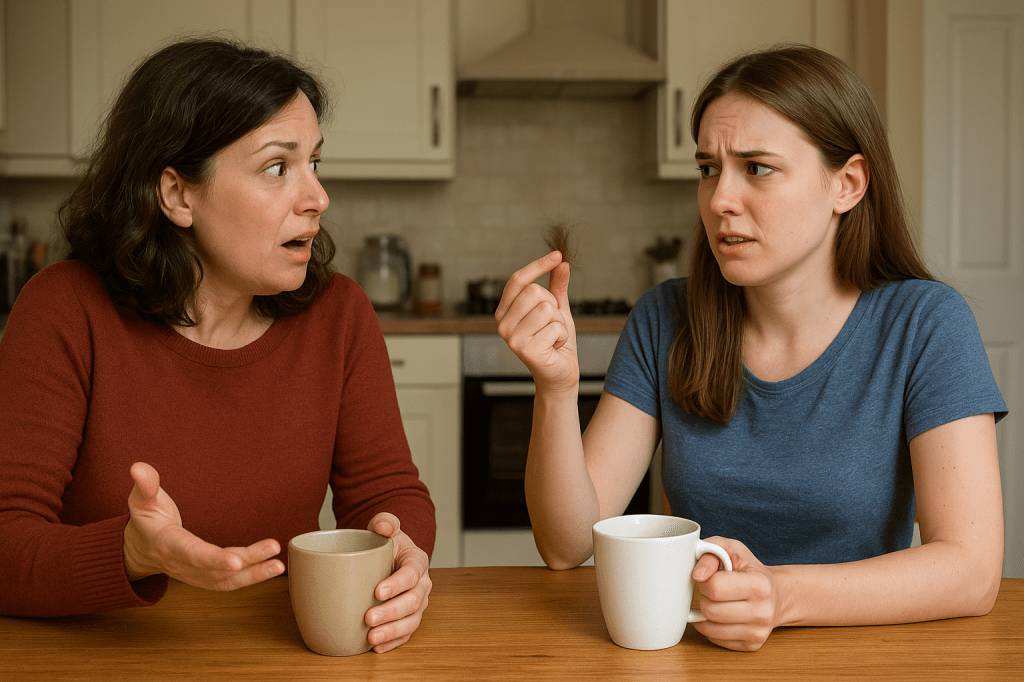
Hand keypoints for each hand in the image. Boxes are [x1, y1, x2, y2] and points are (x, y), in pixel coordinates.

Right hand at [122, 462, 283, 588]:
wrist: (140, 550)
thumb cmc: (146, 522)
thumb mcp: (141, 501)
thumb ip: (145, 485)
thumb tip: (138, 467)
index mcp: (167, 544)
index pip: (191, 553)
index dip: (213, 558)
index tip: (236, 560)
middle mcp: (182, 564)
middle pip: (215, 569)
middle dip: (246, 562)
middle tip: (272, 550)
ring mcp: (195, 574)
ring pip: (226, 581)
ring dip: (254, 574)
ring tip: (278, 563)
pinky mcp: (206, 578)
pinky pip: (229, 583)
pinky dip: (251, 578)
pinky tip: (272, 568)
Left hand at [364, 513, 431, 652]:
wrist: (387, 557)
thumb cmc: (386, 543)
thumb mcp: (385, 527)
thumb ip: (384, 521)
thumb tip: (382, 527)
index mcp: (418, 561)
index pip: (412, 573)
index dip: (397, 583)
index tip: (377, 591)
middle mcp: (422, 584)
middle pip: (413, 601)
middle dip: (392, 612)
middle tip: (369, 618)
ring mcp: (417, 603)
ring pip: (412, 621)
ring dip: (392, 631)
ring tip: (371, 638)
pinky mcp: (409, 618)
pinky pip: (406, 634)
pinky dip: (393, 642)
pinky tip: (376, 647)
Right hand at [494, 251, 577, 394]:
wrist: (560, 374)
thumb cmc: (556, 342)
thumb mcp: (558, 310)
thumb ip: (557, 287)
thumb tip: (561, 263)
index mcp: (505, 311)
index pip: (518, 280)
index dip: (538, 266)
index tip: (558, 255)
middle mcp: (502, 324)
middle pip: (534, 291)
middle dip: (553, 305)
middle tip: (553, 323)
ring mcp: (511, 338)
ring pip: (546, 309)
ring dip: (559, 323)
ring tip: (554, 337)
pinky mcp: (525, 350)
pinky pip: (554, 327)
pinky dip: (562, 336)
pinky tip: (555, 347)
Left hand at [690, 537, 779, 650]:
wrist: (778, 595)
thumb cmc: (751, 571)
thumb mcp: (733, 550)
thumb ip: (710, 552)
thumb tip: (697, 575)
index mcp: (759, 585)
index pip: (715, 588)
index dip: (706, 581)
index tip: (712, 577)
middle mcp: (762, 612)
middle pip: (710, 610)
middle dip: (705, 597)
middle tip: (714, 591)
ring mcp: (758, 632)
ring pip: (709, 627)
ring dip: (706, 614)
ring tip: (717, 602)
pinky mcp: (751, 645)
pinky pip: (715, 639)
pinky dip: (711, 627)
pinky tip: (720, 616)